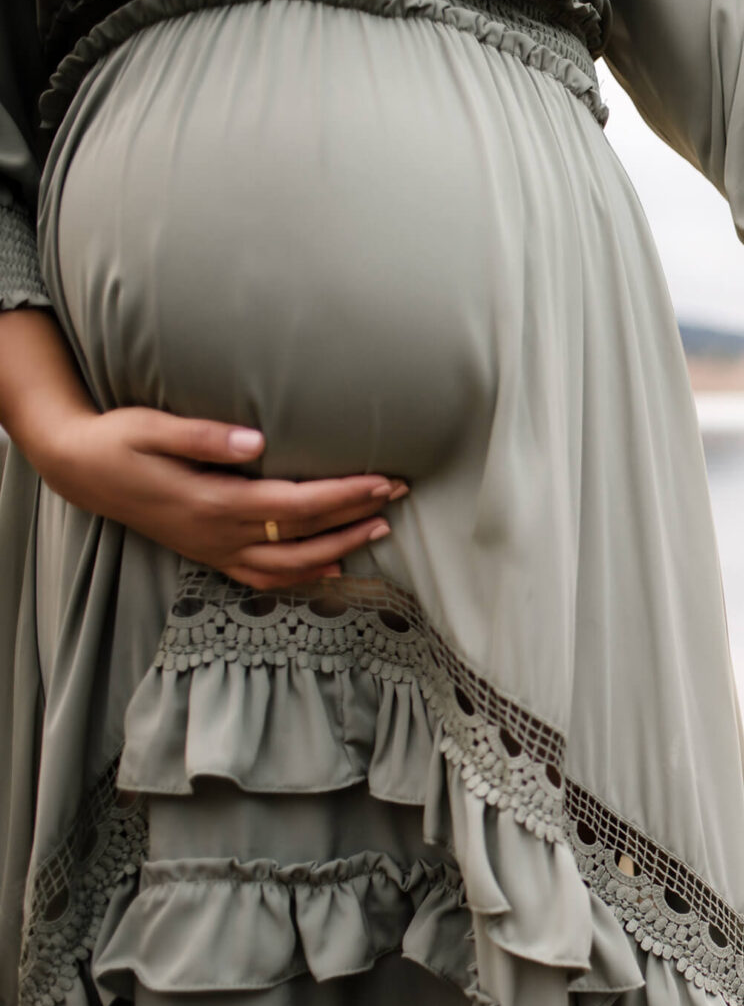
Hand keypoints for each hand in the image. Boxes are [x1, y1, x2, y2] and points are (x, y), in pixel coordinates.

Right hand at [2, 308, 403, 590]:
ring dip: (340, 549)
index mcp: (213, 502)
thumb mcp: (152, 428)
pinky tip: (334, 567)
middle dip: (356, 515)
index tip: (382, 480)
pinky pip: (264, 577)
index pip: (296, 503)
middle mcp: (219, 534)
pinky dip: (303, 577)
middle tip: (399, 493)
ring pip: (290, 564)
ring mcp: (215, 550)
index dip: (344, 495)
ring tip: (380, 529)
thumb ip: (204, 436)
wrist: (82, 472)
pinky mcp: (210, 555)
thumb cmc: (120, 441)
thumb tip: (254, 440)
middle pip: (303, 533)